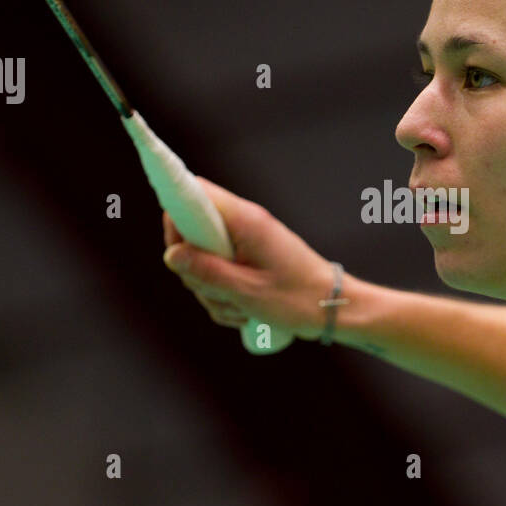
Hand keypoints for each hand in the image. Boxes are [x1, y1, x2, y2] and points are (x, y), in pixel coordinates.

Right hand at [161, 176, 338, 340]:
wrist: (334, 307)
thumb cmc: (299, 299)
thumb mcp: (248, 292)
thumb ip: (207, 272)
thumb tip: (172, 256)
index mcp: (245, 220)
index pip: (193, 194)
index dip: (175, 220)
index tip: (178, 254)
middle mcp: (243, 224)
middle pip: (191, 235)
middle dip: (194, 270)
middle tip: (219, 293)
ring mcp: (245, 241)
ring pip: (203, 260)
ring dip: (212, 290)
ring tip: (240, 308)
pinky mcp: (249, 258)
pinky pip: (219, 274)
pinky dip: (224, 296)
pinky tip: (244, 312)